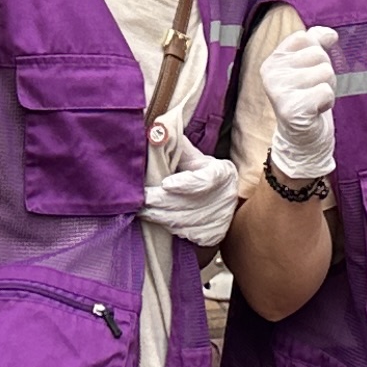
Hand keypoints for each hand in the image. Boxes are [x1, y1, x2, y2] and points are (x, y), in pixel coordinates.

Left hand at [141, 123, 240, 246]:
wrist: (225, 197)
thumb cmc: (204, 173)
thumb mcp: (197, 158)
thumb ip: (179, 148)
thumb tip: (158, 130)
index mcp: (222, 173)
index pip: (204, 180)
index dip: (185, 184)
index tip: (166, 184)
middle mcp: (225, 197)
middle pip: (189, 204)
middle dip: (161, 202)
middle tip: (141, 200)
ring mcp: (221, 218)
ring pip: (184, 221)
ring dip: (160, 217)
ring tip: (143, 211)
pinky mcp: (214, 235)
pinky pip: (186, 234)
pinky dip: (170, 229)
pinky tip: (158, 221)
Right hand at [258, 23, 340, 182]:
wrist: (302, 138)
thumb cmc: (307, 98)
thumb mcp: (308, 66)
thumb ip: (315, 42)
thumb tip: (329, 34)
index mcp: (272, 60)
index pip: (305, 37)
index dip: (316, 53)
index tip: (308, 72)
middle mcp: (271, 73)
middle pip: (318, 54)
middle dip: (324, 73)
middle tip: (312, 91)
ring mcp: (279, 91)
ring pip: (325, 72)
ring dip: (327, 88)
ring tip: (314, 100)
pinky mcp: (292, 109)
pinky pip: (326, 91)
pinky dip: (327, 101)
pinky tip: (315, 110)